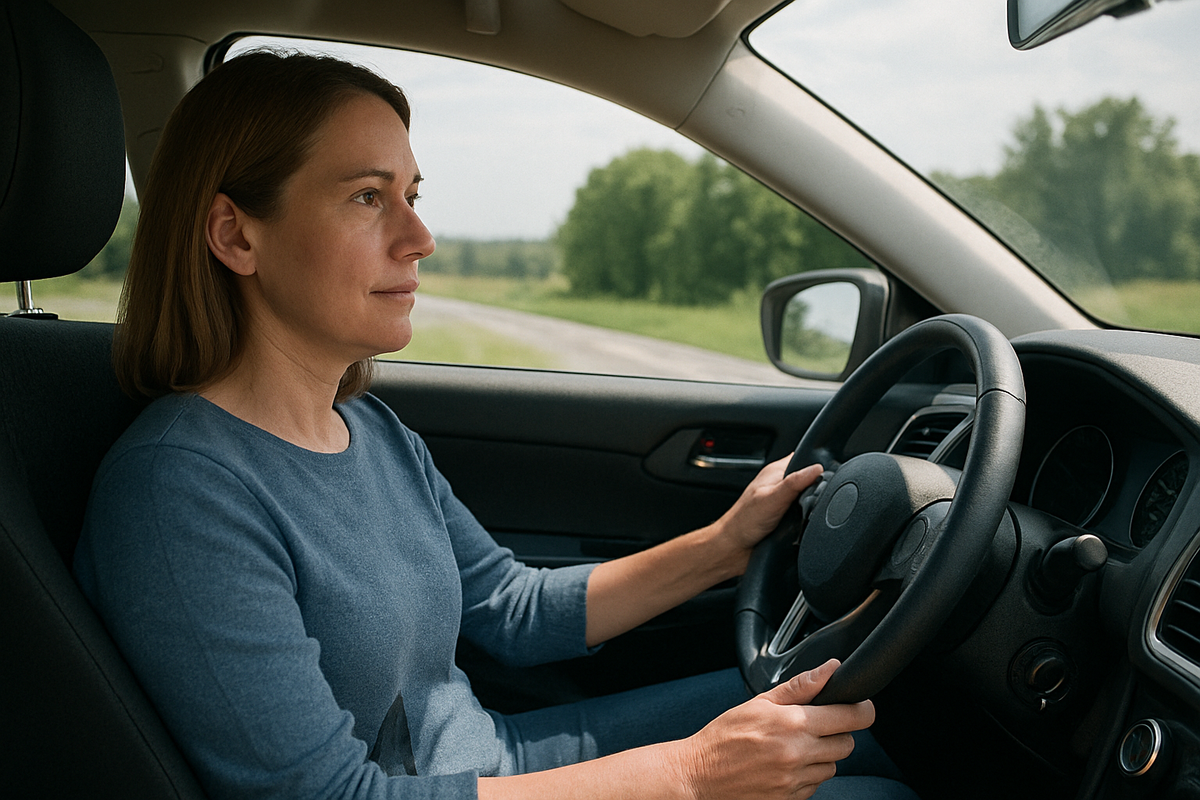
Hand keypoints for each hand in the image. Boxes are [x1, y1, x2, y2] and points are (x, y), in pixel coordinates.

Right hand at [672, 659, 873, 799]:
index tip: (860, 706)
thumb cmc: (725, 735)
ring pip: (832, 766)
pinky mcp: (791, 799)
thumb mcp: (759, 702)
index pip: (851, 717)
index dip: (862, 709)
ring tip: (793, 747)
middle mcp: (799, 754)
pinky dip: (807, 774)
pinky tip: (785, 764)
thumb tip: (830, 669)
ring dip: (822, 756)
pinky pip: (816, 785)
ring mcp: (796, 780)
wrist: (699, 775)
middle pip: (847, 744)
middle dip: (837, 732)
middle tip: (814, 726)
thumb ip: (800, 687)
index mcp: (793, 724)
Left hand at [711, 457, 822, 565]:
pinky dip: (806, 521)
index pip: (803, 459)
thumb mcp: (772, 498)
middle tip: (808, 502)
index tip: (821, 478)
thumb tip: (816, 469)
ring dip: (811, 509)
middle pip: (809, 482)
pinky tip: (800, 526)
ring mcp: (784, 502)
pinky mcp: (787, 518)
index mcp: (775, 472)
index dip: (815, 465)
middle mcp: (780, 485)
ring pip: (810, 500)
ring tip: (800, 516)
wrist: (735, 549)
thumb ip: (794, 483)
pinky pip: (805, 516)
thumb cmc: (743, 521)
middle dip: (816, 491)